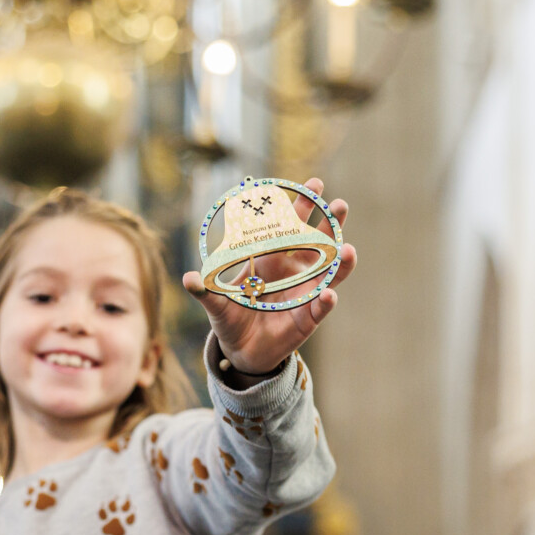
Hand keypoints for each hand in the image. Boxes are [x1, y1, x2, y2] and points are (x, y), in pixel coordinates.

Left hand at [182, 178, 356, 375]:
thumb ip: (205, 291)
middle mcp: (295, 271)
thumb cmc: (230, 318)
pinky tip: (329, 294)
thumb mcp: (216, 304)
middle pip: (318, 242)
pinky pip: (320, 307)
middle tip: (339, 204)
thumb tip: (187, 278)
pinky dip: (326, 301)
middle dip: (330, 223)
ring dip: (341, 261)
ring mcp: (305, 293)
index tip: (314, 184)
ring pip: (330, 272)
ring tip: (348, 249)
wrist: (241, 350)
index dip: (303, 206)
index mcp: (272, 258)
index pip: (291, 226)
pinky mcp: (307, 318)